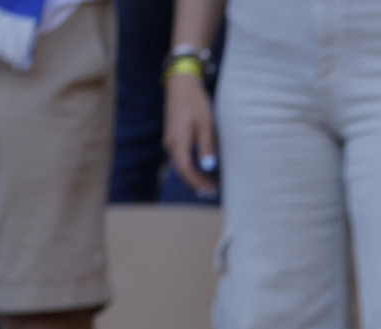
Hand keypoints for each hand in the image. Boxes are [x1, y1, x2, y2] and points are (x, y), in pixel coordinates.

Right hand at [163, 71, 217, 193]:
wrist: (181, 84)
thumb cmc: (195, 102)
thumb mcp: (205, 125)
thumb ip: (206, 146)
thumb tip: (208, 167)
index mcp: (178, 142)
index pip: (186, 170)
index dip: (198, 182)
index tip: (210, 190)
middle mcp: (170, 143)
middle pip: (181, 170)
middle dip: (196, 183)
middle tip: (211, 192)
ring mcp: (170, 139)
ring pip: (180, 164)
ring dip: (193, 176)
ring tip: (207, 185)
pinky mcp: (172, 136)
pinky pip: (180, 157)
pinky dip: (189, 167)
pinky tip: (199, 170)